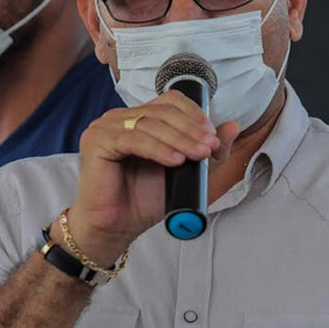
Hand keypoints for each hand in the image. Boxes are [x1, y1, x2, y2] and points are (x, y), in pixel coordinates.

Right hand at [67, 91, 239, 264]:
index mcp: (139, 118)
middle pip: (162, 110)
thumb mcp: (188, 174)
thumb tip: (232, 126)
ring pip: (150, 123)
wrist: (117, 226)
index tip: (212, 137)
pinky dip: (158, 149)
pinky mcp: (96, 142)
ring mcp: (106, 127)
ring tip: (197, 155)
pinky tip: (175, 161)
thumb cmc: (145, 200)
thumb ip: (210, 152)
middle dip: (191, 129)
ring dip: (179, 139)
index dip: (194, 114)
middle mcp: (121, 118)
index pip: (170, 101)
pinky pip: (133, 140)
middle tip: (210, 147)